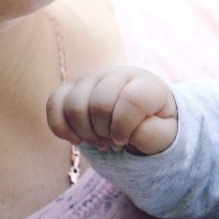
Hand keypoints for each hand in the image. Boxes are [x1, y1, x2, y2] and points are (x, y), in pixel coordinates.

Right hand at [46, 66, 177, 155]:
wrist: (141, 117)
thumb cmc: (154, 125)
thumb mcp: (165, 134)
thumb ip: (153, 134)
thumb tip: (128, 133)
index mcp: (145, 84)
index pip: (131, 100)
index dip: (124, 128)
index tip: (126, 141)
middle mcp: (117, 75)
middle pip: (99, 104)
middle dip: (104, 132)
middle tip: (113, 143)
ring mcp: (92, 79)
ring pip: (74, 104)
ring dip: (84, 132)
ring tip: (99, 141)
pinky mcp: (72, 88)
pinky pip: (54, 103)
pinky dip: (60, 127)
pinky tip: (76, 140)